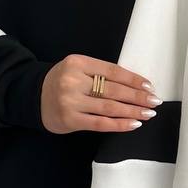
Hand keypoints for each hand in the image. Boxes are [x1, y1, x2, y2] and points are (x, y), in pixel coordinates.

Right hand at [40, 55, 160, 133]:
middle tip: (155, 102)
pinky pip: (100, 123)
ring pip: (109, 107)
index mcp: (78, 62)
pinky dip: (119, 124)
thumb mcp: (79, 69)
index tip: (149, 87)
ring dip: (132, 111)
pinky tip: (133, 124)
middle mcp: (73, 81)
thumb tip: (136, 85)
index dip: (134, 80)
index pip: (113, 71)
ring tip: (148, 114)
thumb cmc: (63, 81)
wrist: (33, 96)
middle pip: (113, 90)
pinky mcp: (69, 120)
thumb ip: (101, 74)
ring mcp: (70, 101)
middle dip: (138, 97)